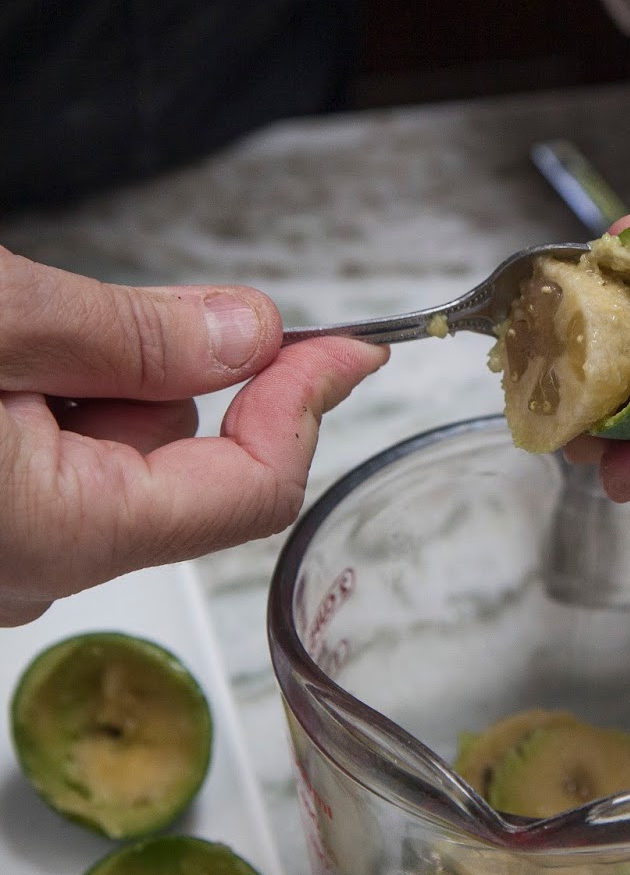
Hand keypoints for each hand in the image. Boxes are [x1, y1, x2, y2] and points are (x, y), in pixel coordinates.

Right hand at [0, 249, 386, 623]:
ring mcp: (7, 555)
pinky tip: (1, 361)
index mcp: (65, 533)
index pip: (252, 489)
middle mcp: (39, 570)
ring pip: (114, 456)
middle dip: (170, 371)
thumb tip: (248, 337)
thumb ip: (132, 339)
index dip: (307, 405)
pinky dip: (54, 404)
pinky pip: (55, 465)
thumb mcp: (2, 324)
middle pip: (181, 463)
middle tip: (95, 305)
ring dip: (99, 382)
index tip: (349, 348)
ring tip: (12, 336)